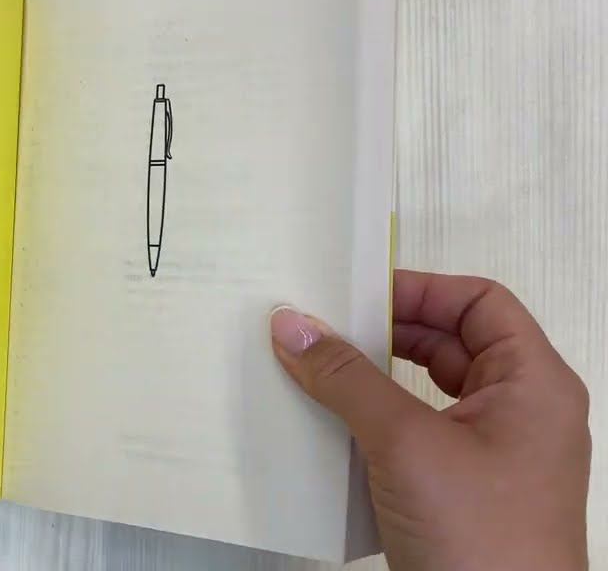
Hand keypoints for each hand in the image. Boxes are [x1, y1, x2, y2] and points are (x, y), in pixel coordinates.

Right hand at [270, 270, 589, 570]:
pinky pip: (418, 437)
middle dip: (385, 334)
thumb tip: (292, 324)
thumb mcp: (405, 443)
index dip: (419, 289)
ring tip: (317, 373)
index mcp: (534, 383)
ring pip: (429, 392)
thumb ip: (346, 378)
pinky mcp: (465, 494)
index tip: (354, 294)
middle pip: (451, 344)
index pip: (480, 303)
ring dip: (374, 381)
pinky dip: (376, 425)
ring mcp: (495, 457)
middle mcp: (522, 413)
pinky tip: (331, 430)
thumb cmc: (481, 539)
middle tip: (323, 330)